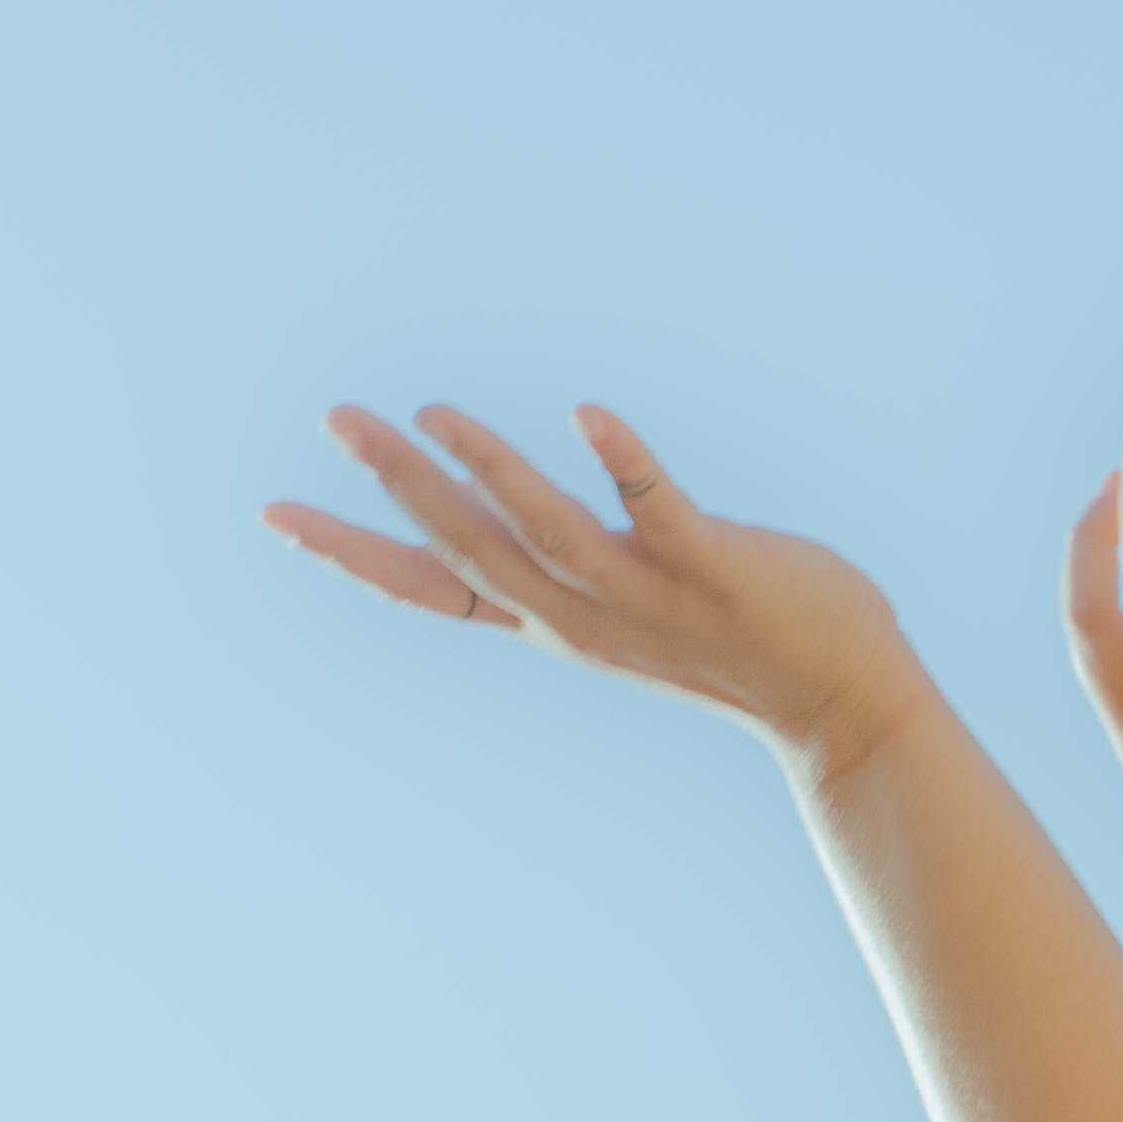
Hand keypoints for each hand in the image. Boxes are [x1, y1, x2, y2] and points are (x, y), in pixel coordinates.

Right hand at [268, 401, 927, 785]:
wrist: (845, 709)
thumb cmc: (740, 649)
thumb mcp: (629, 615)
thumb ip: (574, 570)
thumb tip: (521, 523)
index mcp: (557, 625)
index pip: (434, 589)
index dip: (354, 552)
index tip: (277, 513)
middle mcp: (585, 617)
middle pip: (467, 548)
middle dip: (398, 485)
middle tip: (336, 421)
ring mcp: (646, 594)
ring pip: (543, 530)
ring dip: (484, 469)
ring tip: (428, 413)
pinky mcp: (711, 566)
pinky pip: (658, 508)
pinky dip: (620, 462)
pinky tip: (586, 413)